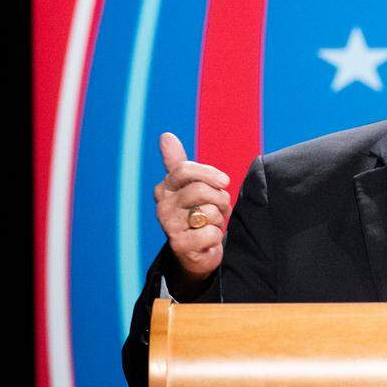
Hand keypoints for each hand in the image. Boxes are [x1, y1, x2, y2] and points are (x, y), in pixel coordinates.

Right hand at [153, 132, 231, 287]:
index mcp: (165, 187)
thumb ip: (177, 162)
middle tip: (220, 208)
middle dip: (220, 199)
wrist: (196, 250)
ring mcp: (169, 226)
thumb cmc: (195, 212)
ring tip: (211, 223)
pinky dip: (216, 236)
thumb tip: (165, 136)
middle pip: (201, 190)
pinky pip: (211, 232)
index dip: (210, 174)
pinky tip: (207, 240)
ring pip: (209, 211)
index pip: (184, 169)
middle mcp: (162, 206)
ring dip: (219, 218)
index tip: (224, 181)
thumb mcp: (189, 185)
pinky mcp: (180, 245)